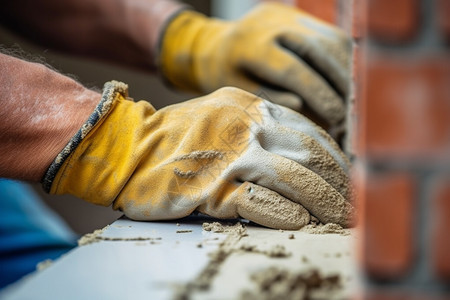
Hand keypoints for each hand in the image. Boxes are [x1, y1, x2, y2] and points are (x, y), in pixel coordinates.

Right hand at [44, 81, 353, 229]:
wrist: (128, 148)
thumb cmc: (177, 139)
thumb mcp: (223, 117)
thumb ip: (260, 130)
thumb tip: (301, 158)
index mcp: (250, 108)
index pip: (310, 133)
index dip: (335, 159)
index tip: (348, 178)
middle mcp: (245, 128)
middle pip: (310, 156)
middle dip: (339, 183)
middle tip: (355, 203)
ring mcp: (230, 158)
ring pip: (294, 179)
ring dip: (323, 202)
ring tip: (342, 219)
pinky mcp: (213, 189)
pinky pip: (261, 203)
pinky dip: (286, 214)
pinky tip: (301, 222)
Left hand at [159, 2, 350, 125]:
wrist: (216, 43)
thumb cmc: (225, 75)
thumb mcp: (239, 92)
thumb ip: (271, 99)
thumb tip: (308, 107)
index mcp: (250, 46)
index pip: (292, 70)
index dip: (318, 95)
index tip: (336, 118)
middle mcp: (271, 23)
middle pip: (318, 51)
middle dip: (339, 83)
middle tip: (349, 111)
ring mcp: (286, 15)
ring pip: (330, 39)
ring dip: (345, 71)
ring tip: (350, 99)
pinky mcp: (296, 15)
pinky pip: (328, 35)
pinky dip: (340, 59)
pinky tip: (343, 81)